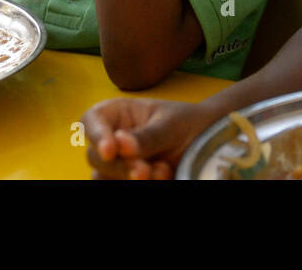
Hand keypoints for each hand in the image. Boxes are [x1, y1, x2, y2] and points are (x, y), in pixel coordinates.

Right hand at [81, 98, 217, 179]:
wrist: (209, 144)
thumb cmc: (187, 124)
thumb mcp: (171, 125)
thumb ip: (147, 136)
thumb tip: (120, 144)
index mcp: (117, 115)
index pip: (92, 120)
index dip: (96, 135)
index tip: (110, 150)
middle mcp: (112, 139)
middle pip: (96, 156)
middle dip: (120, 166)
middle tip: (145, 171)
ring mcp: (118, 163)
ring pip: (104, 177)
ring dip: (128, 178)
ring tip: (163, 172)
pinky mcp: (126, 180)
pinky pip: (118, 188)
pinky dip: (137, 186)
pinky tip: (164, 178)